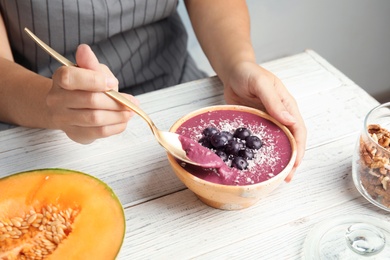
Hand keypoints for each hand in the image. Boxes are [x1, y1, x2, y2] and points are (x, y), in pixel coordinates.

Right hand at [46, 44, 137, 143]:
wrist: (68, 107)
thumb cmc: (84, 85)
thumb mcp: (89, 70)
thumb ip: (90, 63)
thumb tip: (84, 50)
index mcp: (60, 78)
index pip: (71, 77)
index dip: (95, 80)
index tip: (112, 83)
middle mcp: (56, 99)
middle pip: (90, 100)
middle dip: (115, 101)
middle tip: (131, 102)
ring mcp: (63, 119)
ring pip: (95, 119)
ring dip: (118, 116)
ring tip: (130, 112)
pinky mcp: (74, 134)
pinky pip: (98, 132)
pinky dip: (115, 127)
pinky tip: (123, 122)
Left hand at [223, 61, 306, 181]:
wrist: (233, 72)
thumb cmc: (249, 73)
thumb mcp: (261, 84)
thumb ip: (274, 101)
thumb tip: (290, 121)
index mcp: (287, 105)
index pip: (298, 129)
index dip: (300, 147)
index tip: (296, 163)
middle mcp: (280, 115)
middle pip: (291, 140)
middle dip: (292, 159)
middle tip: (287, 178)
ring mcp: (268, 121)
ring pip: (278, 143)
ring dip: (280, 159)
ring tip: (278, 177)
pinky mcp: (256, 124)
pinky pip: (262, 141)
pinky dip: (264, 153)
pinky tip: (260, 162)